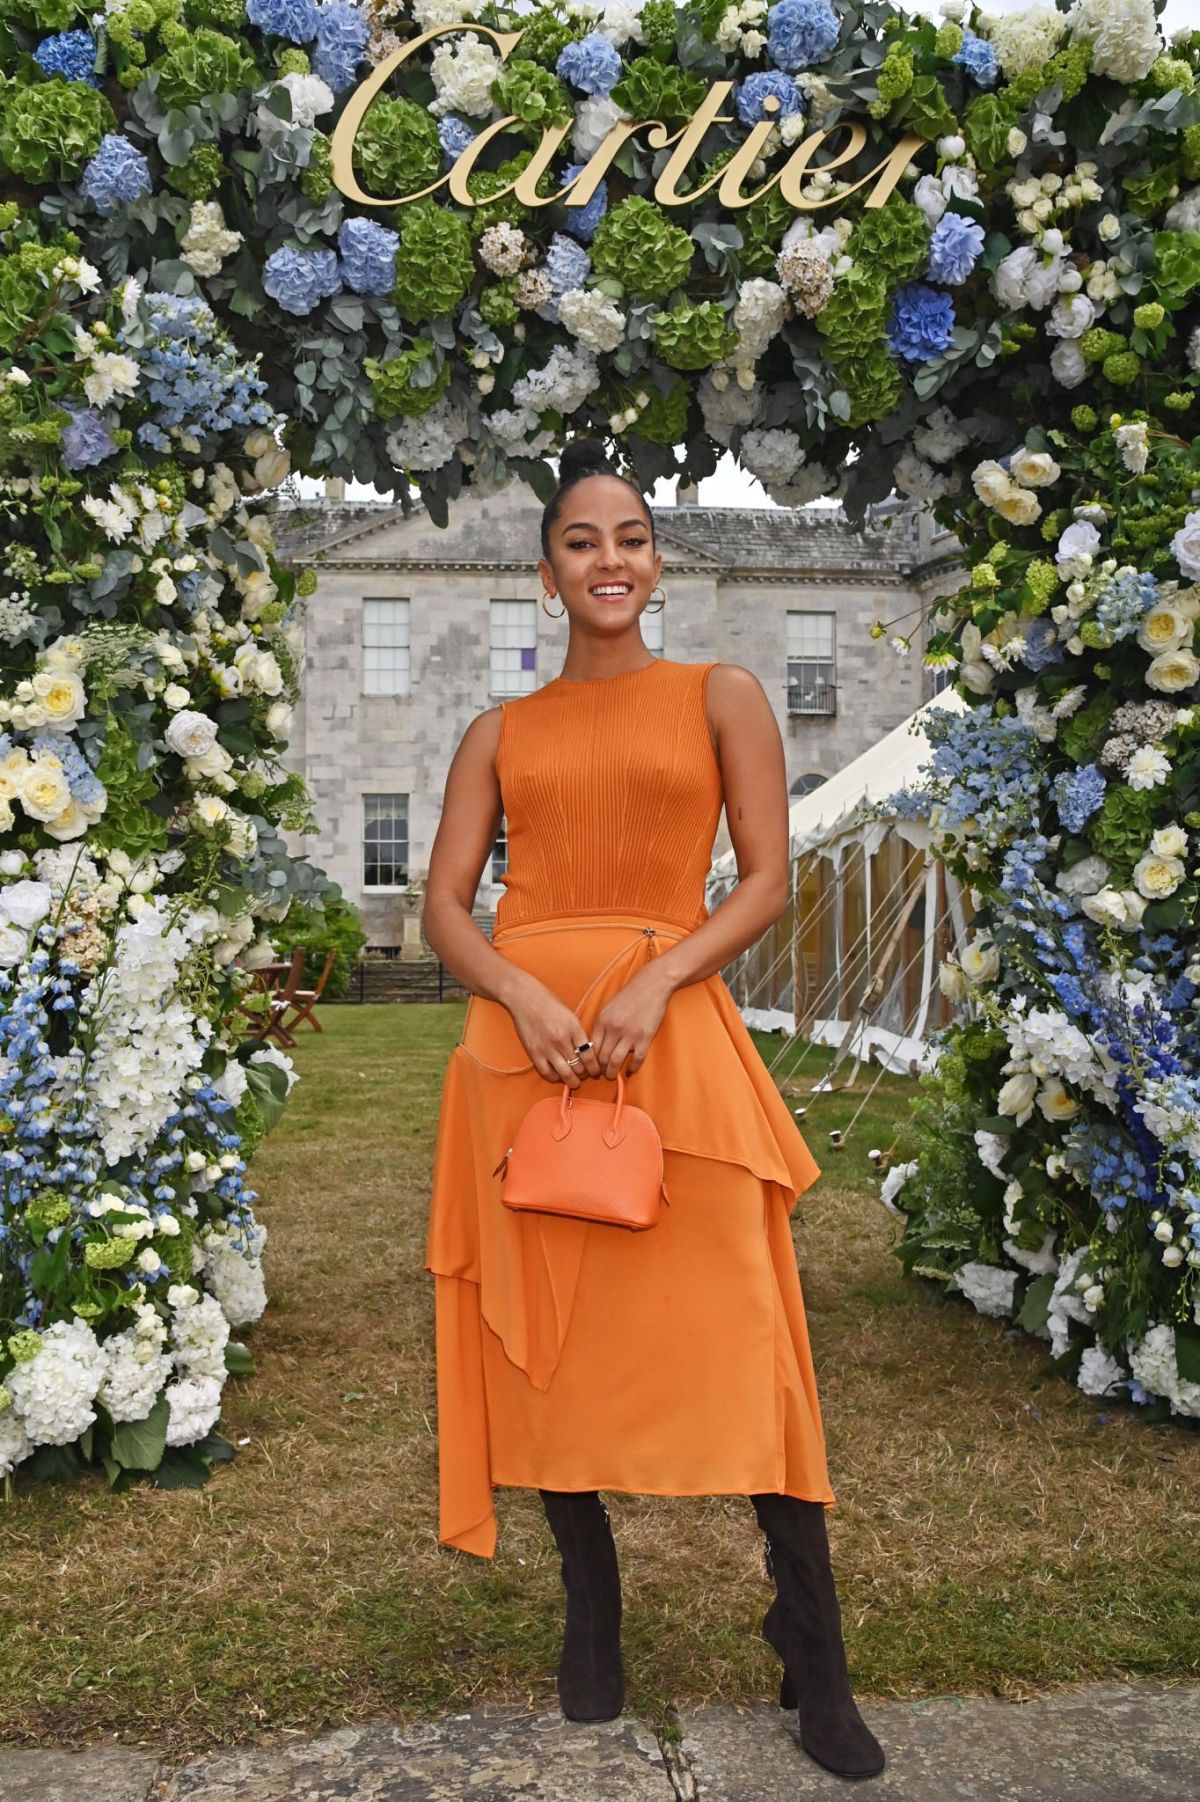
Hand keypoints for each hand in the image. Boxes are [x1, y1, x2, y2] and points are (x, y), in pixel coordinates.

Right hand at [504, 973, 605, 1087]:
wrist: (525, 998)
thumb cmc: (549, 1004)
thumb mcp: (570, 1016)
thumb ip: (578, 1035)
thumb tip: (588, 1054)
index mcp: (574, 1028)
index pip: (590, 1056)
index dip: (595, 1068)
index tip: (596, 1071)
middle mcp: (562, 1039)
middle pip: (579, 1067)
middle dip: (585, 1075)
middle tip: (587, 1076)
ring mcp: (547, 1047)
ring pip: (565, 1074)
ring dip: (572, 1081)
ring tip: (575, 1081)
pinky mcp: (534, 1052)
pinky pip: (547, 1073)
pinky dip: (555, 1078)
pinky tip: (558, 1076)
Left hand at [588, 967, 671, 1078]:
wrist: (652, 985)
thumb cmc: (630, 995)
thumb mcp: (609, 1007)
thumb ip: (602, 1025)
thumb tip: (595, 1045)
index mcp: (602, 1020)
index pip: (591, 1048)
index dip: (590, 1061)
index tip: (591, 1066)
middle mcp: (614, 1028)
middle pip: (601, 1057)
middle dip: (600, 1069)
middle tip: (601, 1074)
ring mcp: (629, 1034)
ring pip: (615, 1061)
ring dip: (612, 1072)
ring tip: (612, 1075)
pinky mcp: (645, 1038)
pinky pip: (636, 1059)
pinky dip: (632, 1068)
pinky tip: (630, 1071)